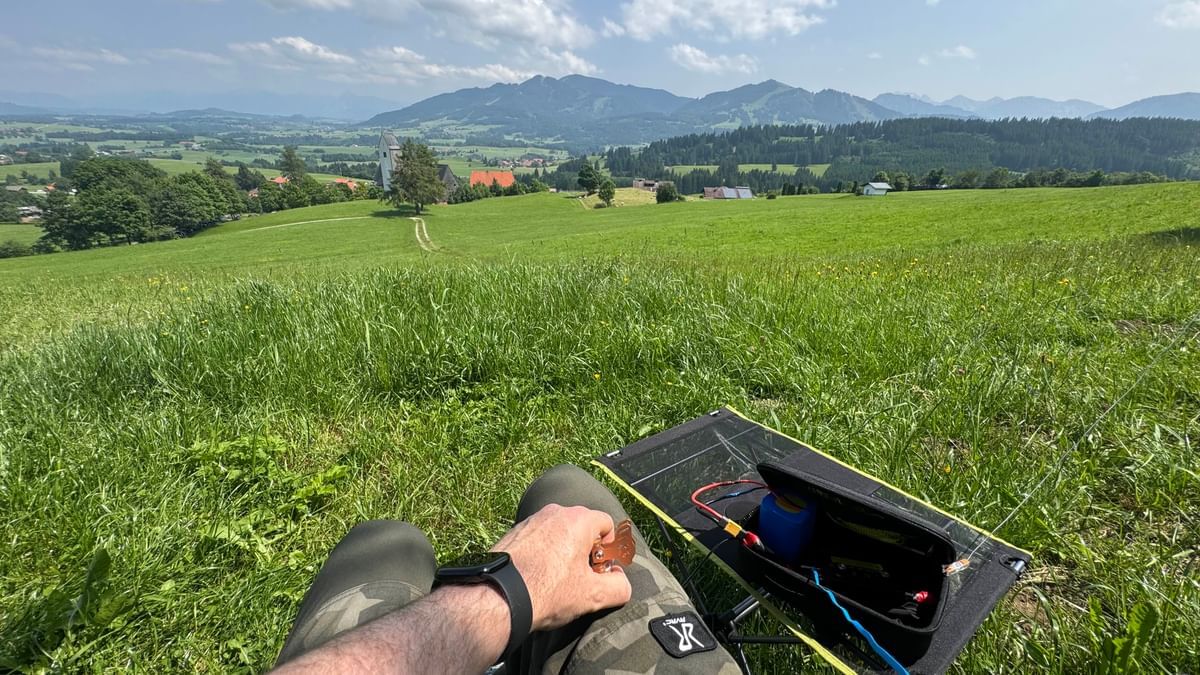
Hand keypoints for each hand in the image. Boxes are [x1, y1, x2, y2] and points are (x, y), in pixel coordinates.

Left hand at [491, 504, 632, 630]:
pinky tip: (537, 578)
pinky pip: (537, 539)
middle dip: (587, 550)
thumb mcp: (593, 596)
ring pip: (558, 532)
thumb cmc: (547, 591)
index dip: (610, 548)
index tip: (601, 570)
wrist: (498, 597)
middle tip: (581, 577)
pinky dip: (543, 553)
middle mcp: (554, 512)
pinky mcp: (512, 533)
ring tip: (557, 580)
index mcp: (578, 519)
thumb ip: (619, 587)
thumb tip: (622, 583)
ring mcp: (530, 520)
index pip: (607, 524)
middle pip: (582, 526)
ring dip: (564, 552)